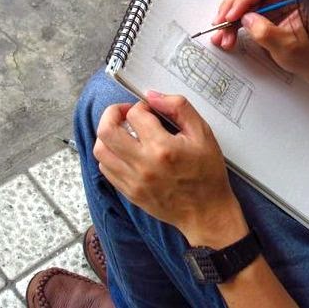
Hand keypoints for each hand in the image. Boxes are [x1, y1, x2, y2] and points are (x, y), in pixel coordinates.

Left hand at [93, 92, 248, 246]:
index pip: (135, 115)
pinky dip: (110, 154)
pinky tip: (125, 151)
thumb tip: (153, 96)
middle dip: (112, 113)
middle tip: (126, 113)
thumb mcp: (203, 133)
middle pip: (106, 130)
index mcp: (163, 148)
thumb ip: (179, 108)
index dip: (142, 106)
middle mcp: (143, 164)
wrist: (206, 211)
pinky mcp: (129, 192)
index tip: (151, 110)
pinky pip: (105, 168)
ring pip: (100, 150)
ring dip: (108, 135)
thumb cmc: (208, 173)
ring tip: (124, 132)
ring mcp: (133, 181)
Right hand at [212, 0, 308, 79]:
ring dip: (229, 18)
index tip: (232, 16)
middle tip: (220, 23)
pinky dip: (233, 25)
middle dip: (232, 7)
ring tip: (222, 37)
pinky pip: (244, 13)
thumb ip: (267, 32)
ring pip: (243, 2)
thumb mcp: (289, 46)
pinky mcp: (265, 13)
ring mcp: (273, 3)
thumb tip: (246, 19)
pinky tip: (226, 36)